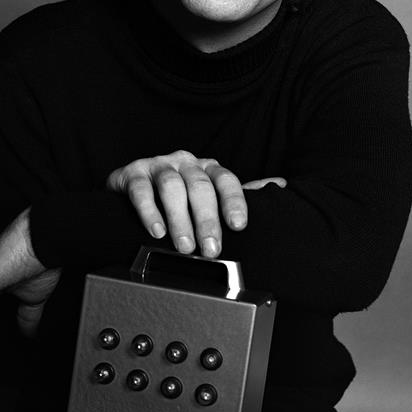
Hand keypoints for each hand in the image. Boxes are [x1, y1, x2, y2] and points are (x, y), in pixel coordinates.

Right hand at [106, 150, 285, 257]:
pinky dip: (149, 211)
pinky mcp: (131, 174)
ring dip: (179, 218)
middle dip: (207, 220)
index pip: (226, 180)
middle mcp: (185, 163)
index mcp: (207, 168)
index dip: (233, 201)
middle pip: (200, 186)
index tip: (238, 226)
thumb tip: (279, 184)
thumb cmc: (178, 193)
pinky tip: (156, 230)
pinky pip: (140, 190)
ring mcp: (158, 166)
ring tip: (184, 246)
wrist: (133, 185)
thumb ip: (238, 193)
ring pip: (171, 187)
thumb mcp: (210, 192)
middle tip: (211, 249)